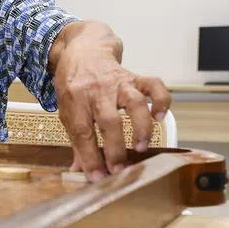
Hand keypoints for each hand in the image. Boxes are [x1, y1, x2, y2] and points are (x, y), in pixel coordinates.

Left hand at [52, 26, 169, 180]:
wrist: (83, 49)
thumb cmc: (73, 84)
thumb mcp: (67, 110)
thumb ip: (76, 140)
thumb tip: (80, 171)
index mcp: (75, 101)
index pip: (82, 133)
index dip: (90, 158)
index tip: (97, 178)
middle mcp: (97, 91)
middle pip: (109, 121)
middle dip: (115, 149)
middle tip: (119, 171)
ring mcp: (118, 83)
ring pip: (135, 102)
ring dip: (141, 127)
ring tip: (141, 147)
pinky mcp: (134, 77)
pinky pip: (154, 85)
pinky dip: (161, 101)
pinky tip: (160, 117)